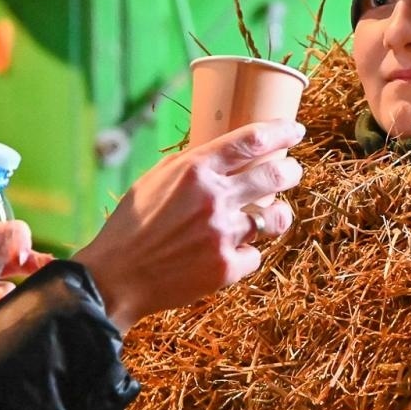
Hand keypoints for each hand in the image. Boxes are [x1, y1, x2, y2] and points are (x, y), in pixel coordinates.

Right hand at [73, 119, 305, 332]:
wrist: (116, 278)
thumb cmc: (131, 227)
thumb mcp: (154, 181)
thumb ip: (190, 166)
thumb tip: (223, 153)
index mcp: (194, 170)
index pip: (252, 140)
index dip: (281, 132)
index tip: (295, 131)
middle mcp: (214, 198)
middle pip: (276, 175)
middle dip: (291, 171)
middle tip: (292, 172)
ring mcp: (223, 234)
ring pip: (276, 218)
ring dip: (279, 214)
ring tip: (274, 215)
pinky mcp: (227, 267)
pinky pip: (256, 254)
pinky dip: (247, 252)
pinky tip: (233, 252)